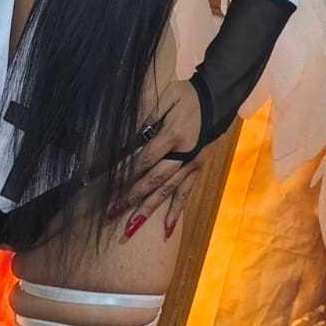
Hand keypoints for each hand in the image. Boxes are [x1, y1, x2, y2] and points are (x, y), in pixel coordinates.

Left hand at [112, 80, 204, 243]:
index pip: (145, 158)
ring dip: (148, 210)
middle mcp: (184, 154)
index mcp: (174, 134)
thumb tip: (126, 136)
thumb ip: (145, 114)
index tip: (109, 185)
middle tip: (111, 213)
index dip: (126, 172)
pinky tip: (166, 230)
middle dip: (132, 198)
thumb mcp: (164, 96)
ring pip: (168, 192)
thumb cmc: (186, 95)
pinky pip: (185, 194)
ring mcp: (192, 164)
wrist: (217, 98)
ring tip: (130, 228)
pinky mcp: (197, 169)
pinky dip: (175, 212)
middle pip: (155, 180)